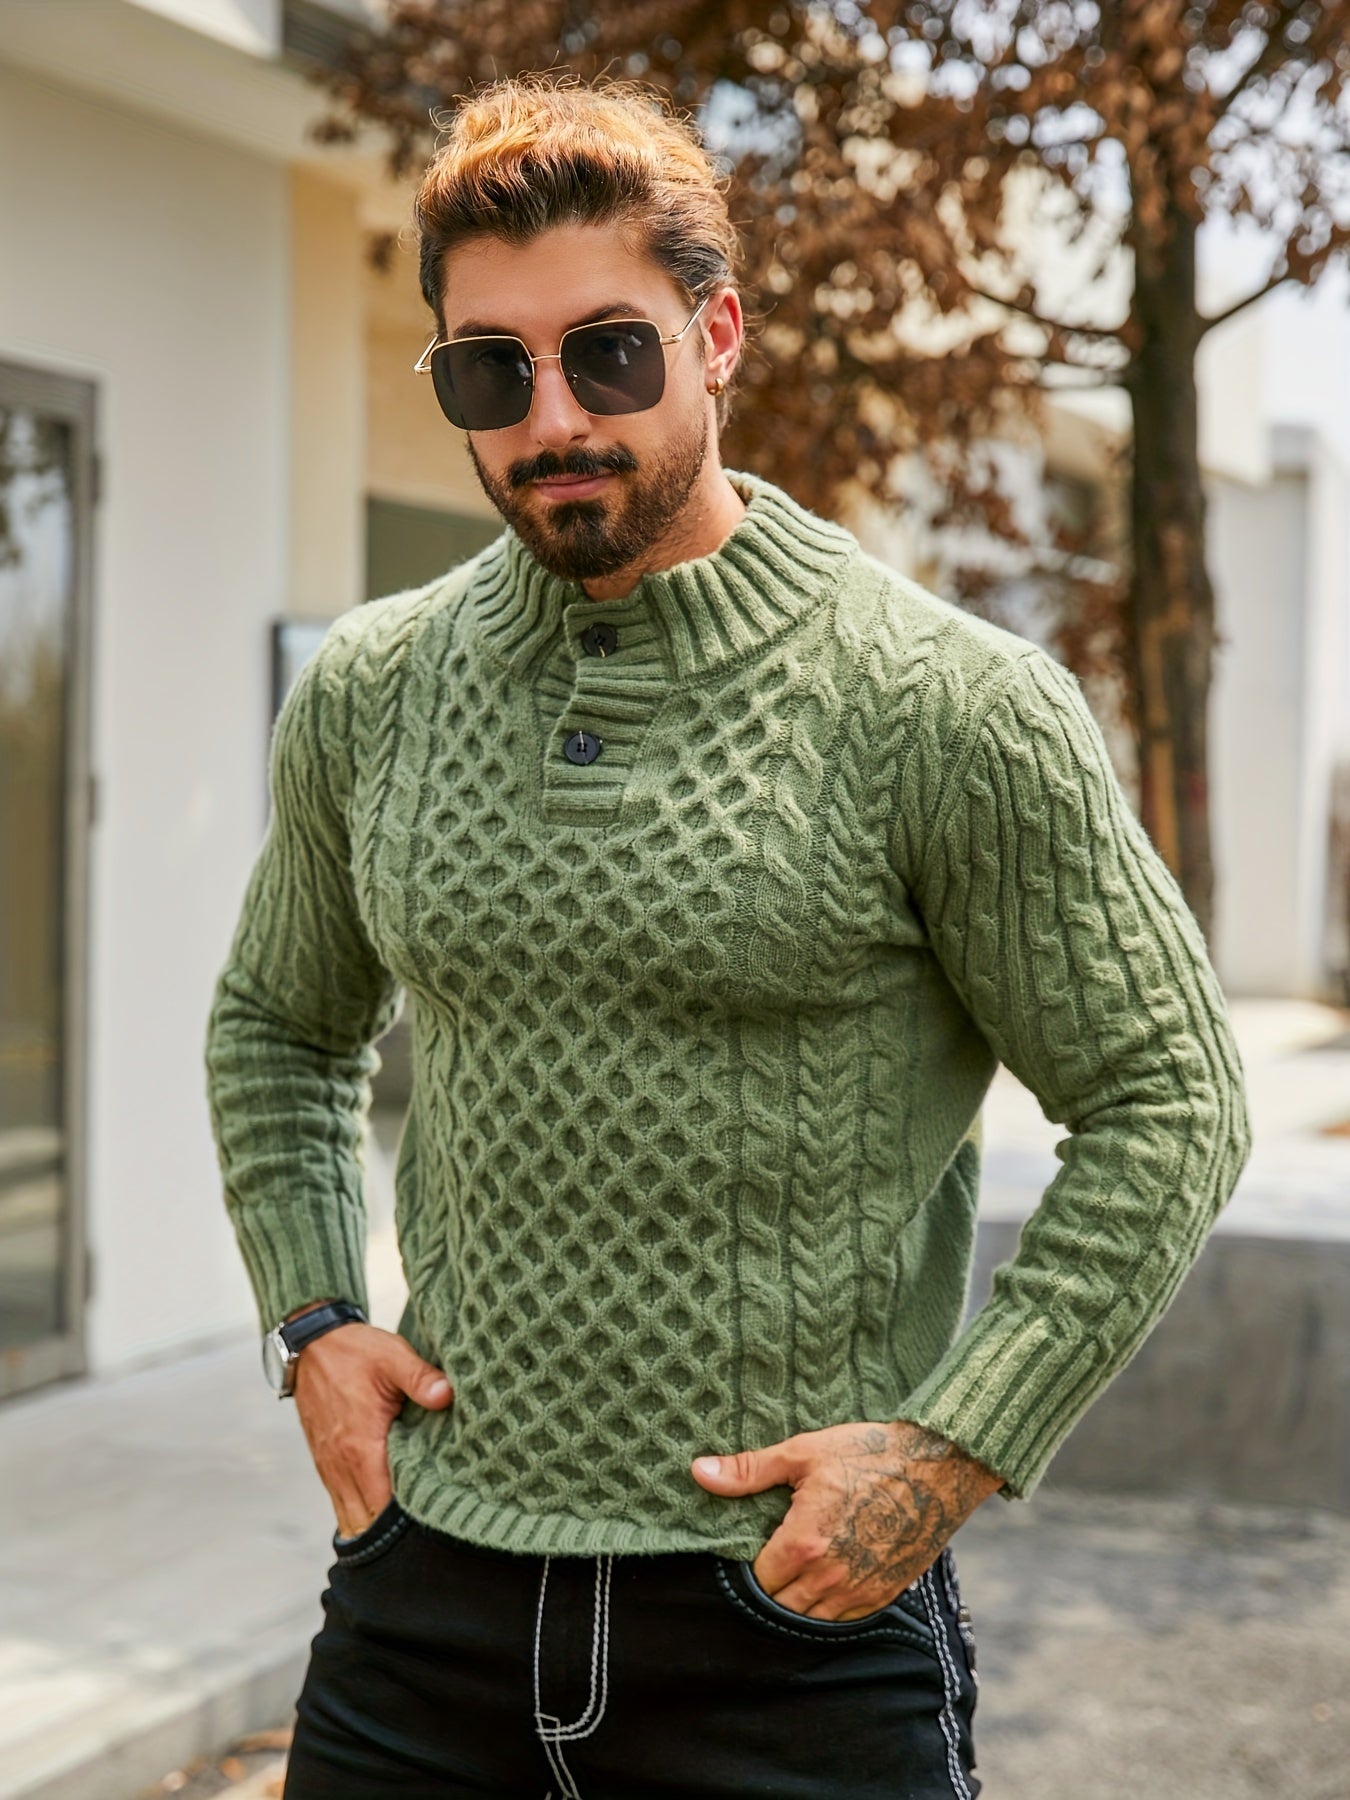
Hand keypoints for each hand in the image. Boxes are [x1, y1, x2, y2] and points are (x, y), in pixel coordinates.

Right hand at [290, 1319, 452, 1537]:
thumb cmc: (354, 1351)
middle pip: (366, 1521)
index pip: (384, 1506)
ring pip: (349, 1517)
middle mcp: (342, 1465)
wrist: (311, 1344)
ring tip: (404, 1534)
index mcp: (361, 1447)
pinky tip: (381, 1515)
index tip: (434, 1524)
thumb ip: (421, 1378)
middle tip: (425, 1536)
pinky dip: (358, 1513)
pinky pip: (340, 1501)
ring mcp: (330, 1466)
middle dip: (392, 1533)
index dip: (407, 1522)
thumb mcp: (392, 1357)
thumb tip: (447, 1396)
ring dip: (373, 1527)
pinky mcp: (325, 1462)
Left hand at [691, 1419, 1002, 1620]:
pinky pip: (844, 1620)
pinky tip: (827, 1581)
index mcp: (803, 1544)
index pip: (757, 1581)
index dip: (749, 1567)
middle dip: (771, 1587)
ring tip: (797, 1571)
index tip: (751, 1547)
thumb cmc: (868, 1453)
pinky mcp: (885, 1595)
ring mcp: (859, 1591)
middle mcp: (829, 1578)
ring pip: (811, 1619)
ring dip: (798, 1600)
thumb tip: (698, 1472)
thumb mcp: (802, 1453)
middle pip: (780, 1606)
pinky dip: (830, 1607)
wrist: (938, 1465)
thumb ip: (748, 1470)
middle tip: (772, 1558)